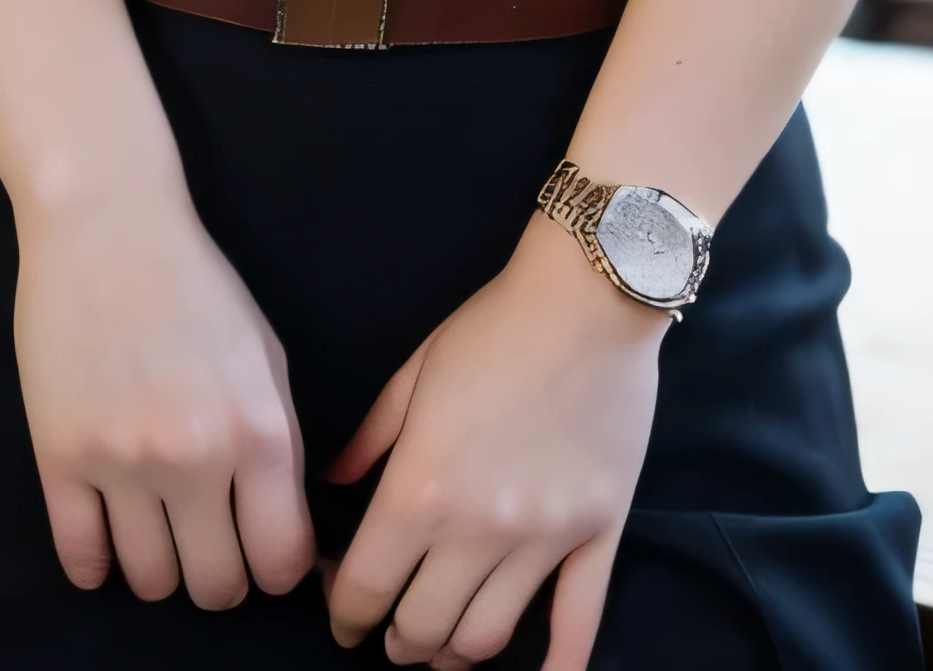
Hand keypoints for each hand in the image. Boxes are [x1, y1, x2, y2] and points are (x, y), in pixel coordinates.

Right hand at [14, 185, 315, 609]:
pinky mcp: (59, 458)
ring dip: (160, 568)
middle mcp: (195, 457)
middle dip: (219, 576)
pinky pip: (81, 558)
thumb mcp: (265, 355)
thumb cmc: (196, 282)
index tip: (262, 552)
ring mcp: (122, 462)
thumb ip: (278, 443)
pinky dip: (97, 563)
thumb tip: (282, 528)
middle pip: (216, 587)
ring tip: (157, 530)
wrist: (106, 223)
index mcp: (259, 430)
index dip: (276, 568)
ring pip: (151, 583)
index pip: (281, 562)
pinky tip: (108, 534)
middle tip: (208, 542)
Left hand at [326, 217, 663, 666]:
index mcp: (421, 489)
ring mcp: (544, 540)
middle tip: (392, 631)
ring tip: (443, 645)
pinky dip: (558, 667)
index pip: (367, 588)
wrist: (589, 298)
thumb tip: (335, 485)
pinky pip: (578, 623)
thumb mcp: (413, 373)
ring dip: (455, 654)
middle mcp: (479, 530)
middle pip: (424, 628)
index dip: (346, 614)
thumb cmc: (492, 328)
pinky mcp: (597, 535)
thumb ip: (370, 438)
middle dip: (398, 641)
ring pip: (488, 638)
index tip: (343, 615)